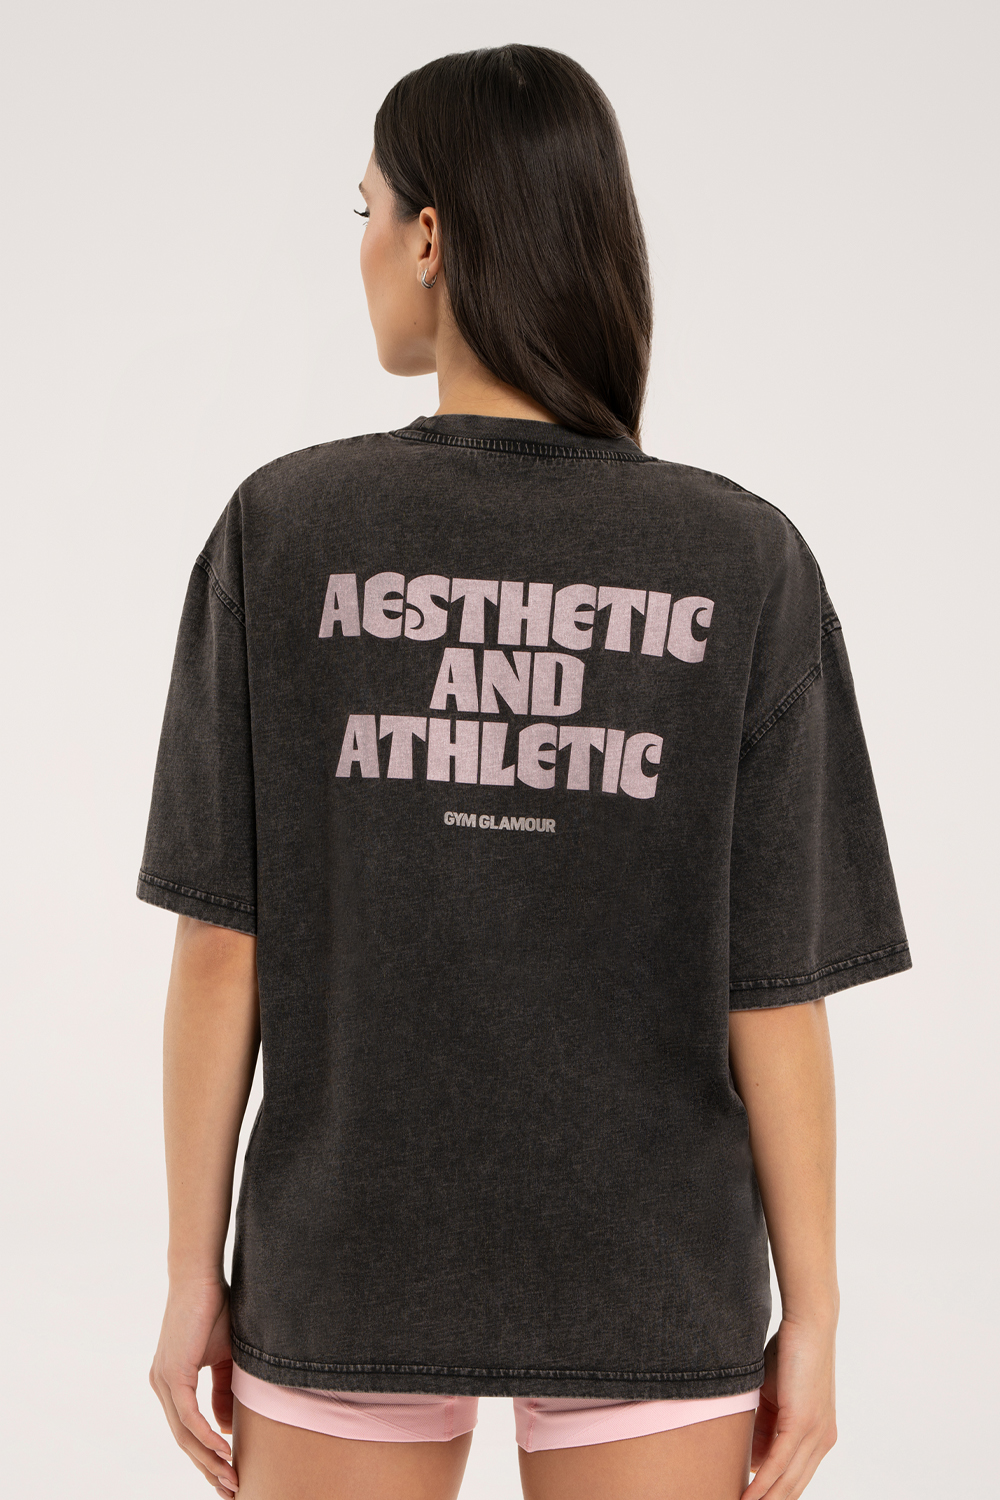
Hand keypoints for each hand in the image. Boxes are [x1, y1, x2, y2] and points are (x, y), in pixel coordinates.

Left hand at [149, 1277, 240, 1496]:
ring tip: (231, 1477)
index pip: (188, 1430)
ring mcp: (163, 1381)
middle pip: (183, 1440)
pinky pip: (187, 1416)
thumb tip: (226, 1429)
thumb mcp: (226, 1359)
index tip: (230, 1475)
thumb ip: (224, 1392)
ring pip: (184, 1434)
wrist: (202, 1277)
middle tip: (232, 1490)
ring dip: (208, 1459)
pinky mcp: (171, 1374)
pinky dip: (204, 1436)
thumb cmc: (216, 1310)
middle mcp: (162, 1386)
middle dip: (208, 1468)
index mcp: (171, 1382)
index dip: (208, 1456)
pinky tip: (222, 1450)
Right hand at [741, 1315, 837, 1498]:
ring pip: (786, 1481)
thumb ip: (765, 1425)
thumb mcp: (773, 1396)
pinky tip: (746, 1498)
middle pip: (792, 1488)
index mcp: (818, 1436)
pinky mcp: (802, 1424)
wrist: (808, 1324)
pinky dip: (762, 1484)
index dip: (773, 1495)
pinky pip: (779, 1463)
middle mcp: (822, 1441)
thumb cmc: (789, 1352)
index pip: (794, 1478)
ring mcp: (815, 1434)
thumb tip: (752, 1457)